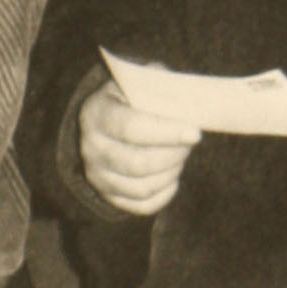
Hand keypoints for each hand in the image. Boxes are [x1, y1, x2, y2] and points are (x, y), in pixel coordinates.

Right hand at [78, 75, 202, 215]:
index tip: (195, 133)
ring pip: (143, 187)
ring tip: (181, 156)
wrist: (110, 118)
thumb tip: (191, 104)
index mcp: (97, 113)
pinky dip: (165, 193)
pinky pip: (144, 206)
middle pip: (138, 163)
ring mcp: (97, 175)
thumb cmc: (134, 97)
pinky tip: (172, 176)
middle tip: (189, 143)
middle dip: (173, 155)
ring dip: (171, 172)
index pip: (131, 128)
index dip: (166, 132)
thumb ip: (163, 85)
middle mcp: (91, 147)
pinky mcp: (109, 195)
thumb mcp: (143, 81)